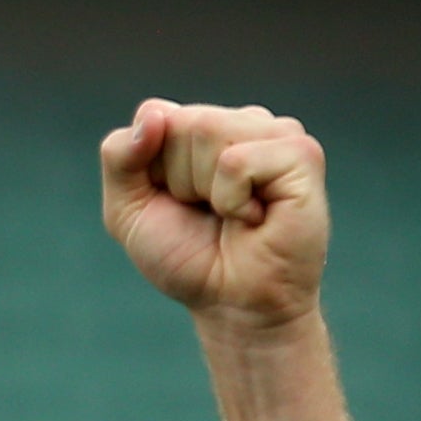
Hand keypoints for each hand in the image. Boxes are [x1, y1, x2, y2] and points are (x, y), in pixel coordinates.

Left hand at [100, 99, 329, 332]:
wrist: (232, 307)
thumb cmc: (188, 259)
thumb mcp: (129, 210)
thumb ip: (119, 156)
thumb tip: (152, 114)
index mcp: (206, 126)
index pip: (155, 115)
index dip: (152, 171)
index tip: (176, 203)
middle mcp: (244, 122)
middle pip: (181, 122)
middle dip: (179, 181)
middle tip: (209, 214)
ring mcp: (278, 133)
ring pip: (208, 131)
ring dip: (206, 191)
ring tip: (234, 216)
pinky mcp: (301, 155)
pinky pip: (236, 161)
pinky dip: (232, 200)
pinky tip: (255, 219)